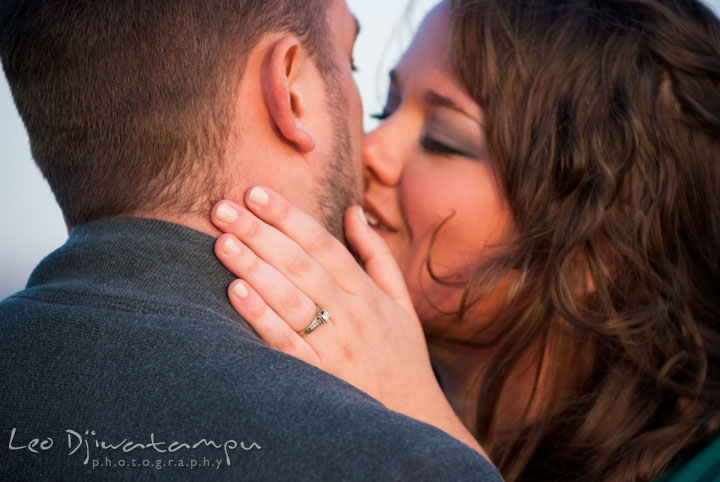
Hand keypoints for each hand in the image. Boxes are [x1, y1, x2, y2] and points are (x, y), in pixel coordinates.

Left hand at [210, 187, 487, 457]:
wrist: (412, 415)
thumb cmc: (401, 354)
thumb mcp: (400, 301)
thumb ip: (375, 254)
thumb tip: (353, 211)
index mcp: (367, 293)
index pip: (323, 244)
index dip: (289, 216)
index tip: (257, 193)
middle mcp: (350, 314)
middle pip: (300, 265)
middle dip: (261, 233)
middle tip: (223, 208)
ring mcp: (335, 346)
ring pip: (290, 299)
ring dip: (255, 268)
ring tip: (222, 241)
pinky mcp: (319, 376)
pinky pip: (286, 343)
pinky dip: (261, 317)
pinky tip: (235, 292)